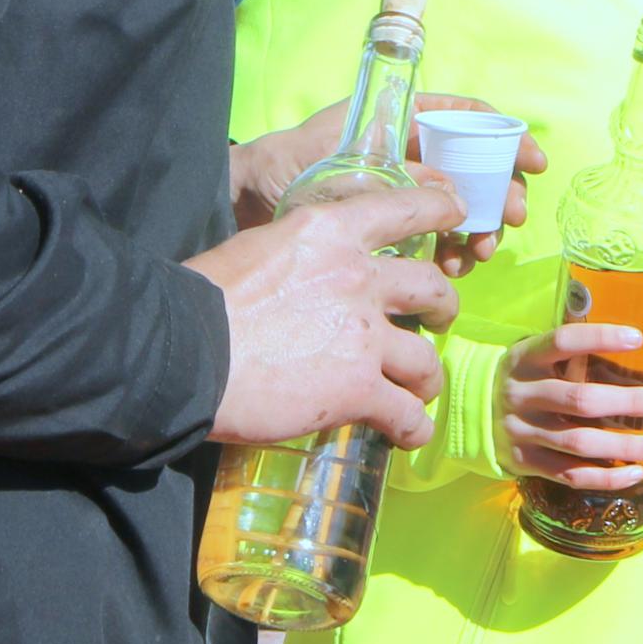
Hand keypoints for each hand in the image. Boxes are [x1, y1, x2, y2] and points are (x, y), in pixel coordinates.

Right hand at [190, 182, 461, 448]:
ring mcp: (363, 336)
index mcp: (329, 231)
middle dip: (444, 307)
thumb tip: (302, 282)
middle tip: (439, 320)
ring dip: (426, 379)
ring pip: (425, 360)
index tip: (457, 211)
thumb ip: (298, 259)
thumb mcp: (258, 249)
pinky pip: (406, 413)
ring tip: (418, 393)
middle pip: (432, 289)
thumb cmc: (203, 299)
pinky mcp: (358, 389)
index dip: (439, 208)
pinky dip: (412, 428)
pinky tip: (406, 435)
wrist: (185, 352)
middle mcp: (358, 276)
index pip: (403, 208)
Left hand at [227, 96, 546, 269]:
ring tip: (472, 255)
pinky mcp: (390, 225)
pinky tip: (449, 267)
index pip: (464, 115)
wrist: (242, 203)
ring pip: (458, 205)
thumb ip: (399, 179)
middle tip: (505, 222)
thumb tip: (455, 194)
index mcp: (396, 120)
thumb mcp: (344, 170)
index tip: (532, 161)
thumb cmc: (283, 167)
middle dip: (497, 193)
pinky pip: (433, 235)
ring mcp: (400, 188)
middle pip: (472, 165)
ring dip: (475, 229)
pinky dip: (448, 251)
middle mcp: (405, 151)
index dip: (504, 134)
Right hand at [499, 321, 642, 491]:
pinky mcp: (525, 461)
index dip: (600, 337)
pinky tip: (634, 473)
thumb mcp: (533, 358)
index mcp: (524, 358)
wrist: (472, 413)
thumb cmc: (523, 380)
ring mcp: (521, 430)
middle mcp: (520, 393)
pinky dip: (606, 477)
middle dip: (626, 401)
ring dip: (621, 445)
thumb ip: (569, 357)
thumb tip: (633, 359)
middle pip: (580, 399)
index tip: (638, 338)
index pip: (563, 341)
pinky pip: (571, 474)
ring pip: (578, 442)